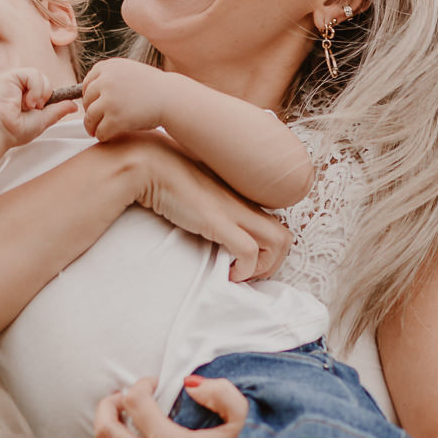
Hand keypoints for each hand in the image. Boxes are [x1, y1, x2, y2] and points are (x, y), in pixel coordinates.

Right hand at [0, 69, 78, 145]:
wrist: (0, 129)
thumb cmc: (15, 130)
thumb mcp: (43, 120)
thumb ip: (57, 111)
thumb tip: (74, 105)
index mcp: (25, 98)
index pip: (45, 91)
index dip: (50, 96)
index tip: (50, 106)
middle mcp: (20, 88)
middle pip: (46, 82)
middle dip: (46, 97)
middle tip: (35, 109)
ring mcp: (15, 81)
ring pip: (41, 77)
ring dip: (40, 94)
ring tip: (29, 106)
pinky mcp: (11, 75)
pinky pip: (33, 74)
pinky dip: (35, 88)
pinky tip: (26, 101)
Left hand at [82, 57, 167, 141]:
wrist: (172, 99)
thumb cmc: (155, 88)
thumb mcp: (130, 71)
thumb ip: (112, 76)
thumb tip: (92, 88)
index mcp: (109, 67)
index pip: (88, 82)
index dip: (89, 96)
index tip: (93, 104)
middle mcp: (106, 81)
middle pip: (87, 100)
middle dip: (90, 111)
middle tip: (94, 120)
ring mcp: (109, 100)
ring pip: (90, 117)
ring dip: (91, 126)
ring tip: (96, 131)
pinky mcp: (115, 119)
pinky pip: (100, 130)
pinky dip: (102, 135)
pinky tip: (107, 137)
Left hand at [94, 376, 308, 437]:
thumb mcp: (247, 418)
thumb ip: (218, 392)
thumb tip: (190, 384)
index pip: (135, 403)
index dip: (141, 385)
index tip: (155, 382)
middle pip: (106, 431)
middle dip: (108, 405)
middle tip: (122, 396)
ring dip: (104, 436)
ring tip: (117, 421)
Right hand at [128, 136, 290, 280]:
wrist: (150, 164)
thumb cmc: (168, 179)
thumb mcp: (198, 195)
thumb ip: (211, 207)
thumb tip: (206, 224)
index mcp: (241, 199)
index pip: (276, 226)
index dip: (267, 251)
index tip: (245, 263)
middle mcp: (244, 204)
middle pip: (286, 236)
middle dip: (272, 263)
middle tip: (247, 273)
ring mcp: (234, 211)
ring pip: (280, 241)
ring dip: (263, 267)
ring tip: (239, 273)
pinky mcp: (219, 221)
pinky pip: (249, 251)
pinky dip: (244, 270)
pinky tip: (227, 273)